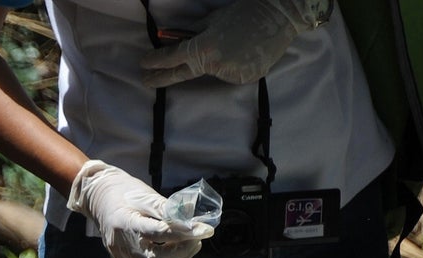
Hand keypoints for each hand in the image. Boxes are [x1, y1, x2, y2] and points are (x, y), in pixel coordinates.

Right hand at [67, 160, 211, 257]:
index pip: (159, 233)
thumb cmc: (126, 194)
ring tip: (190, 246)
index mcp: (126, 223)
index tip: (204, 230)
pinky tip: (178, 257)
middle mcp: (122, 245)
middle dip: (182, 251)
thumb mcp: (147, 196)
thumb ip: (170, 210)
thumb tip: (194, 220)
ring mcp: (121, 257)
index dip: (184, 233)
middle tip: (198, 239)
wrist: (102, 201)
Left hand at [138, 0, 329, 86]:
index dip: (156, 62)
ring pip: (212, 73)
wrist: (279, 16)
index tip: (143, 64)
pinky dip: (232, 66)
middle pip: (182, 74)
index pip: (172, 58)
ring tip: (233, 45)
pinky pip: (230, 75)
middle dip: (162, 76)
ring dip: (213, 63)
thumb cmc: (243, 12)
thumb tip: (175, 41)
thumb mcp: (212, 19)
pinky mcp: (244, 79)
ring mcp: (230, 75)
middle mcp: (214, 65)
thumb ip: (193, 34)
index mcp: (204, 47)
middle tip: (146, 80)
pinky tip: (244, 53)